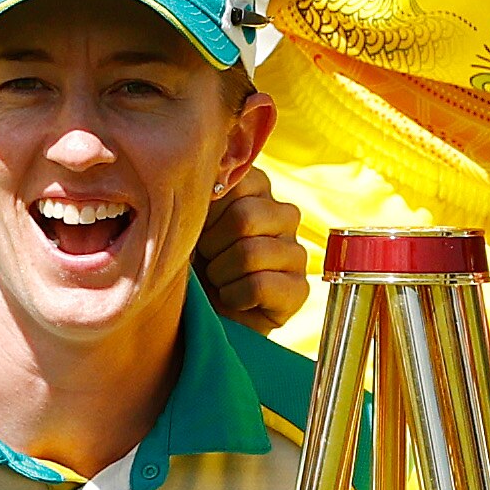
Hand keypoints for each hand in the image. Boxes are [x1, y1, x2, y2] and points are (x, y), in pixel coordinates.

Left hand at [195, 163, 310, 334]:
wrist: (198, 314)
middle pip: (245, 217)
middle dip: (212, 245)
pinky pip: (260, 285)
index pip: (238, 182)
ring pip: (252, 253)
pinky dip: (234, 296)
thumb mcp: (190, 222)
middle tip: (207, 258)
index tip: (198, 228)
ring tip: (218, 280)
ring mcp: (296, 252)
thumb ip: (202, 194)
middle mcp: (284, 215)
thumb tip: (204, 175)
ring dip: (221, 273)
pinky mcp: (300, 289)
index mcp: (257, 189)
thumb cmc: (192, 260)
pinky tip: (232, 298)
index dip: (208, 210)